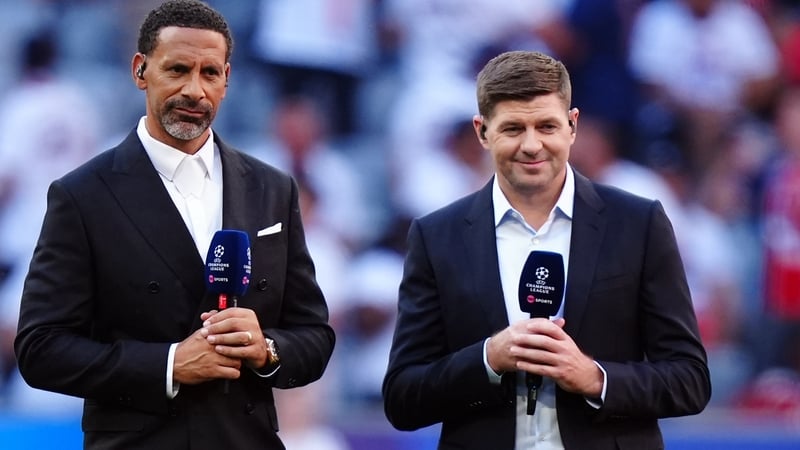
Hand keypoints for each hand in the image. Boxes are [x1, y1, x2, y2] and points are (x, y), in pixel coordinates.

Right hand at [173, 325, 241, 384]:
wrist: (174, 363)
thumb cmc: (187, 349)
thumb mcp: (198, 333)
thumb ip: (210, 323)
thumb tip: (215, 311)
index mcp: (212, 335)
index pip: (233, 333)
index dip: (239, 337)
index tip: (242, 340)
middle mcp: (214, 346)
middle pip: (238, 347)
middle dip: (240, 351)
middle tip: (239, 352)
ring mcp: (214, 359)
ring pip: (238, 361)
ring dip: (237, 363)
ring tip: (234, 363)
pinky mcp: (213, 371)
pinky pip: (233, 373)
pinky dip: (234, 373)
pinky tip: (231, 371)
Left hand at [200, 308, 267, 369]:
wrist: (258, 351)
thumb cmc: (242, 336)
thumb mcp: (232, 326)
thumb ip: (219, 320)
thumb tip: (204, 316)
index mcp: (247, 315)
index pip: (231, 312)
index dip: (216, 317)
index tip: (205, 324)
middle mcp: (253, 324)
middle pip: (233, 323)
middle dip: (216, 327)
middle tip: (205, 332)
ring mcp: (256, 337)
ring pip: (238, 336)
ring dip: (222, 338)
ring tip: (210, 340)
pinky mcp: (256, 350)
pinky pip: (241, 350)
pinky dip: (228, 350)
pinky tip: (218, 349)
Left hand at [488, 318, 602, 396]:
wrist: (588, 376)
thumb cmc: (575, 359)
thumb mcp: (569, 344)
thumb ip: (557, 334)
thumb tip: (546, 323)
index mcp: (565, 340)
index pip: (552, 329)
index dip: (540, 326)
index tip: (528, 325)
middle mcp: (564, 349)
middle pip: (544, 341)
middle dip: (528, 339)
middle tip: (516, 338)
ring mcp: (561, 361)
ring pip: (541, 355)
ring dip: (525, 352)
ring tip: (514, 350)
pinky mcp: (559, 373)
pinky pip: (541, 369)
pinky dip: (529, 366)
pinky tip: (521, 364)